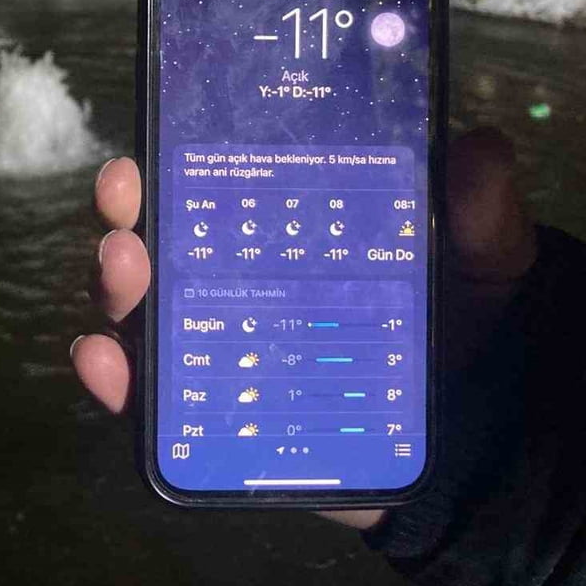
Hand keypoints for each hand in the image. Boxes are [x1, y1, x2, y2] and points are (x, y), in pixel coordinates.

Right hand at [71, 128, 536, 529]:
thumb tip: (481, 145)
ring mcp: (220, 354)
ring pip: (141, 315)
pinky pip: (148, 405)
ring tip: (122, 268)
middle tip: (125, 204)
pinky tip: (103, 361)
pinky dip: (116, 382)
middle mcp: (234, 287)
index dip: (167, 165)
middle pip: (157, 247)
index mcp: (280, 237)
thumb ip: (481, 211)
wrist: (482, 440)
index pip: (209, 191)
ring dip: (115, 287)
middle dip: (126, 219)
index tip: (148, 148)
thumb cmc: (466, 331)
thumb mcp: (481, 259)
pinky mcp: (216, 423)